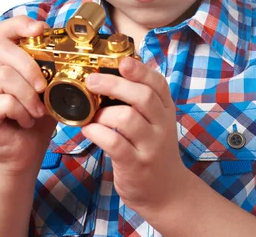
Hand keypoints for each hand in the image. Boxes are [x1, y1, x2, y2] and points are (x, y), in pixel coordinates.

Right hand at [0, 16, 56, 176]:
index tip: (40, 28)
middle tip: (44, 87)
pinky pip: (4, 101)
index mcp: (2, 61)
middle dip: (31, 66)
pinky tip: (26, 121)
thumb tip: (74, 53)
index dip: (22, 24)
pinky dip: (22, 111)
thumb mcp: (49, 90)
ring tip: (37, 110)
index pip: (6, 30)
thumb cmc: (35, 121)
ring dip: (28, 94)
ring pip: (4, 75)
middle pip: (5, 50)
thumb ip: (53, 70)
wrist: (23, 156)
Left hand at [81, 57, 188, 216]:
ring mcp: (150, 146)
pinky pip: (114, 144)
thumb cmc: (153, 149)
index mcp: (166, 110)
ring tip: (91, 114)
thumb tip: (114, 72)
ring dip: (103, 112)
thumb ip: (141, 100)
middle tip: (92, 80)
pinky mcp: (136, 165)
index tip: (122, 61)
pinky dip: (97, 133)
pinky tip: (88, 130)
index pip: (158, 83)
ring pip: (127, 118)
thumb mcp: (156, 122)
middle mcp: (162, 125)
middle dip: (114, 84)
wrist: (167, 193)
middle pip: (143, 96)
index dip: (140, 70)